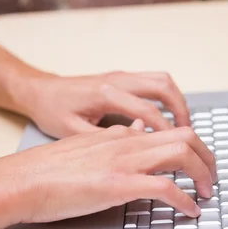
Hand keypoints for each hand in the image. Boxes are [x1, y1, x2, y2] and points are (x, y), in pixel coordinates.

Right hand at [0, 124, 215, 228]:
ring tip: (207, 193)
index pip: (169, 130)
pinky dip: (184, 200)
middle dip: (208, 157)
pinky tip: (189, 211)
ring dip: (203, 174)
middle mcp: (127, 142)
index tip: (199, 163)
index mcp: (120, 135)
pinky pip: (164, 186)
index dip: (192, 146)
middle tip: (212, 178)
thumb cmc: (48, 169)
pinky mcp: (117, 184)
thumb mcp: (87, 146)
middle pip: (185, 136)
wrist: (22, 180)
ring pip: (181, 154)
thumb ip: (115, 139)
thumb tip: (138, 132)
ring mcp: (123, 161)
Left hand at [23, 70, 190, 138]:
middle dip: (182, 112)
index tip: (178, 152)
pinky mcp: (121, 78)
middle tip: (189, 138)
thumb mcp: (72, 133)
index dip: (167, 132)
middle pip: (163, 87)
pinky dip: (167, 98)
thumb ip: (104, 141)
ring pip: (162, 80)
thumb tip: (136, 152)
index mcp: (104, 94)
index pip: (148, 111)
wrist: (38, 91)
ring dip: (178, 102)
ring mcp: (120, 76)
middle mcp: (116, 80)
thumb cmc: (52, 111)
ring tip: (183, 129)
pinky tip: (167, 118)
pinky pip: (153, 82)